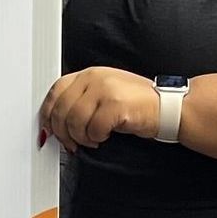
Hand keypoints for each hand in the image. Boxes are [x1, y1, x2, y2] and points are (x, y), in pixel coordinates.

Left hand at [39, 67, 161, 152]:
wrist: (169, 108)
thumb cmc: (137, 105)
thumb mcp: (104, 94)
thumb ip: (80, 101)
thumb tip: (55, 122)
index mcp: (89, 74)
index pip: (56, 91)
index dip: (48, 113)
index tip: (48, 129)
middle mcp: (94, 78)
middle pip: (61, 108)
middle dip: (62, 132)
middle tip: (71, 143)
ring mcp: (106, 89)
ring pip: (74, 120)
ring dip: (80, 137)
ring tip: (92, 140)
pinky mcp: (116, 104)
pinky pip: (93, 128)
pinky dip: (96, 138)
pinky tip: (104, 137)